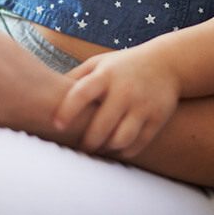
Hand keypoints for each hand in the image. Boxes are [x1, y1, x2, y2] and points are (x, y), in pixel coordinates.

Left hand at [53, 48, 180, 157]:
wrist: (167, 63)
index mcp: (106, 74)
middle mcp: (125, 89)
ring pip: (121, 139)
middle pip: (101, 125)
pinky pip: (138, 144)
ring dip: (106, 149)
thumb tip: (45, 95)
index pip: (82, 93)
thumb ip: (75, 78)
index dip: (67, 111)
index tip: (57, 126)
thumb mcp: (99, 63)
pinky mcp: (158, 117)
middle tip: (80, 148)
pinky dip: (124, 151)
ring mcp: (143, 105)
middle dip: (87, 142)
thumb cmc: (123, 66)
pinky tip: (116, 148)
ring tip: (99, 148)